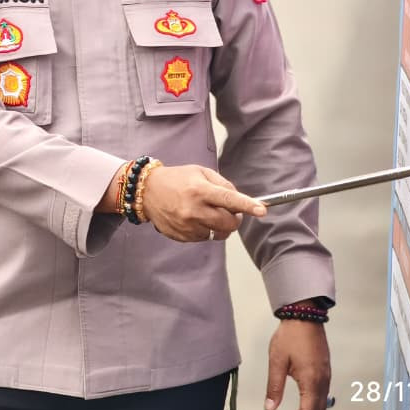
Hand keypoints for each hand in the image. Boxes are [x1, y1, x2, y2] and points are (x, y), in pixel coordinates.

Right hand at [140, 164, 265, 241]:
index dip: (247, 205)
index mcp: (199, 190)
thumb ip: (223, 184)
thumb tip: (241, 200)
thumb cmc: (177, 179)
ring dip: (219, 225)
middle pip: (228, 223)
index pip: (228, 199)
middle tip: (229, 210)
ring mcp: (187, 226)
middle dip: (235, 218)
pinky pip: (205, 238)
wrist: (147, 192)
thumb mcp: (200, 172)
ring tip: (207, 212)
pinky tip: (194, 218)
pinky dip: (206, 230)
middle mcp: (193, 209)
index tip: (262, 210)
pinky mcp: (182, 236)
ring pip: (218, 234)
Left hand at [264, 319, 330, 409]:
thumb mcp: (277, 361)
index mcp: (311, 381)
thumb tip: (270, 407)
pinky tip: (302, 409)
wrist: (304, 315)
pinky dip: (314, 408)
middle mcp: (322, 381)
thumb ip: (274, 386)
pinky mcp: (324, 371)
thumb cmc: (291, 335)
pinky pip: (322, 396)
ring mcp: (326, 376)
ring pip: (322, 407)